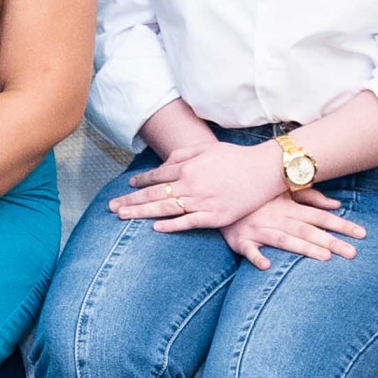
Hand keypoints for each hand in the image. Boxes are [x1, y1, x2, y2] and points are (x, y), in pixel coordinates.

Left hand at [110, 139, 291, 234]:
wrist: (266, 170)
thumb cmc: (237, 158)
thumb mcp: (207, 149)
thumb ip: (184, 155)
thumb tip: (164, 164)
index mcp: (188, 166)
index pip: (158, 176)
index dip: (141, 182)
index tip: (129, 186)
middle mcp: (192, 184)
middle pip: (154, 195)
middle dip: (131, 200)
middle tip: (111, 207)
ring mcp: (203, 201)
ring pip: (166, 209)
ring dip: (141, 213)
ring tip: (122, 216)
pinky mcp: (216, 216)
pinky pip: (189, 222)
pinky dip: (172, 225)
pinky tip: (155, 228)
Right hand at [219, 189, 363, 270]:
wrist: (221, 191)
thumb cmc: (256, 194)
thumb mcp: (284, 191)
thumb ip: (311, 196)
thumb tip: (336, 204)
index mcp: (289, 208)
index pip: (320, 218)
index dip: (341, 225)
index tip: (362, 234)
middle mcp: (277, 218)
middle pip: (308, 231)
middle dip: (331, 241)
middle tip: (353, 253)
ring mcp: (258, 229)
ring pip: (285, 240)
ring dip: (303, 248)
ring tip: (325, 258)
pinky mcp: (239, 239)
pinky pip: (247, 250)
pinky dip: (256, 257)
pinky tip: (267, 266)